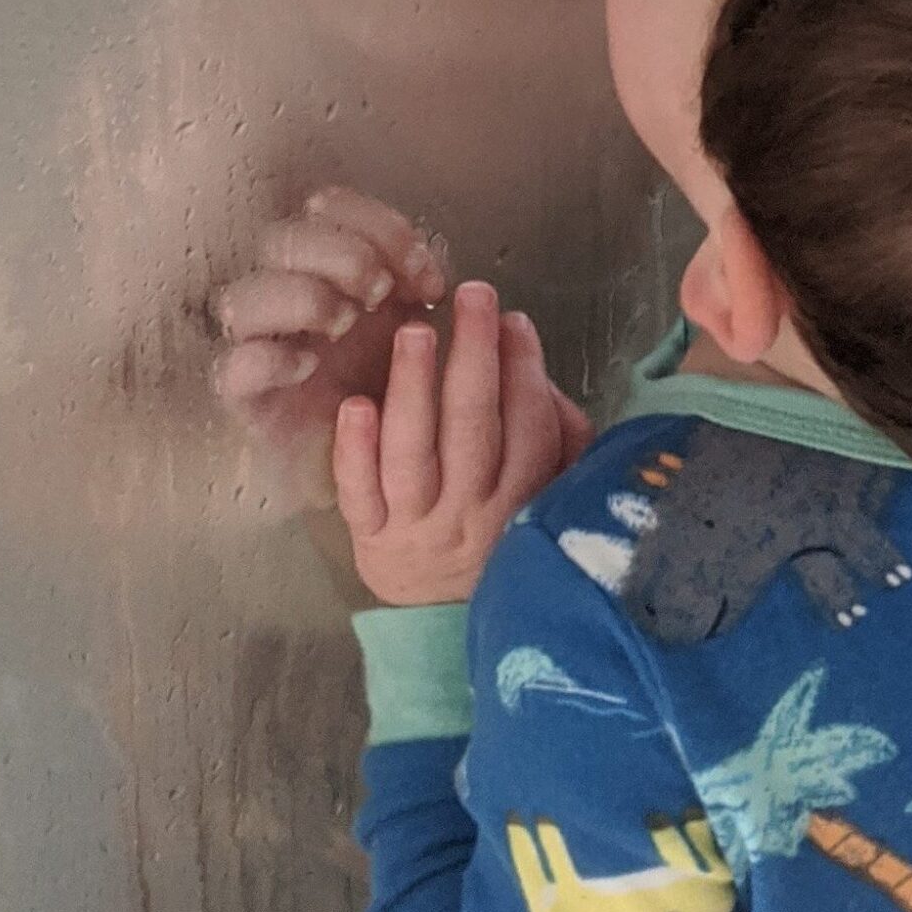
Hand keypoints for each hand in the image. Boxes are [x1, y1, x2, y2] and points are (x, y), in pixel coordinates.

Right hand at [210, 188, 447, 444]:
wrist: (385, 465)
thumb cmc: (395, 385)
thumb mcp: (420, 321)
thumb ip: (421, 283)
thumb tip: (430, 265)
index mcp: (330, 265)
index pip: (329, 208)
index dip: (378, 226)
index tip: (424, 272)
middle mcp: (287, 294)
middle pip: (282, 239)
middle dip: (341, 255)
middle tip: (380, 291)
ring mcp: (261, 344)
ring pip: (244, 295)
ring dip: (303, 298)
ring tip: (345, 324)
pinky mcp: (248, 397)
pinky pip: (234, 366)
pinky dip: (271, 359)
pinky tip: (310, 367)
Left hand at [333, 282, 592, 604]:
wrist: (442, 613)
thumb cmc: (498, 530)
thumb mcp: (547, 490)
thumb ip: (555, 436)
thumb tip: (538, 374)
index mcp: (523, 500)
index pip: (530, 427)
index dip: (524, 369)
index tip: (514, 319)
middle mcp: (472, 513)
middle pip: (474, 427)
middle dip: (475, 356)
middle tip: (473, 297)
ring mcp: (418, 526)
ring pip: (415, 454)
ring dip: (415, 388)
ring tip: (415, 331)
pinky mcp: (370, 536)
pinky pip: (361, 493)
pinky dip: (356, 450)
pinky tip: (355, 405)